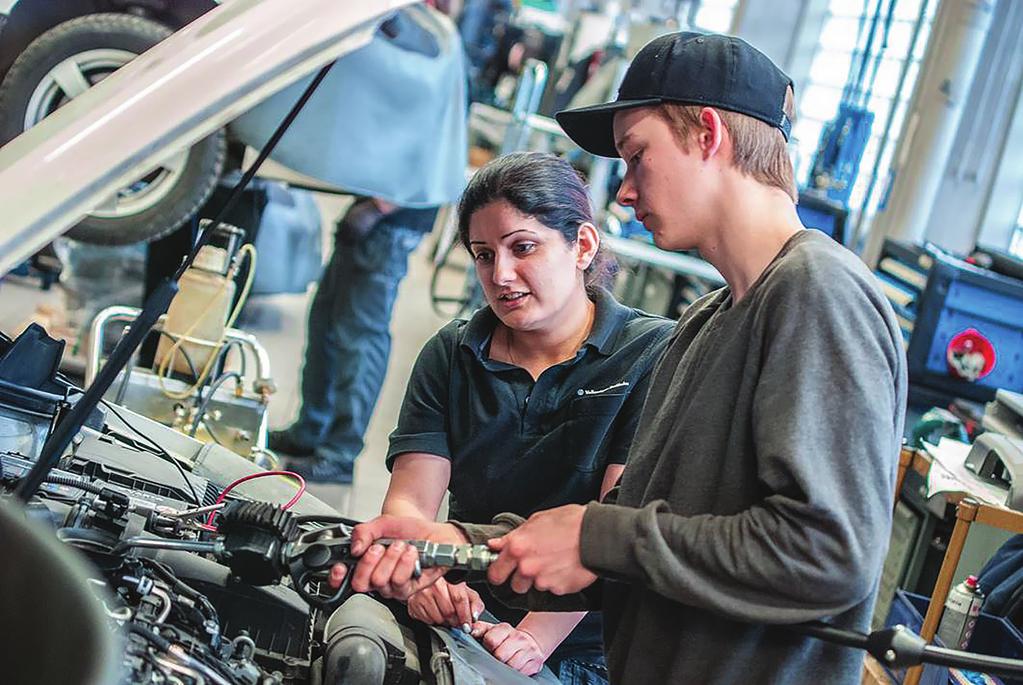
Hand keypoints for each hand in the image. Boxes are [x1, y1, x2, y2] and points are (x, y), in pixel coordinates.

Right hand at [327, 515, 466, 599]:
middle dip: (370, 561)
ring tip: (401, 546)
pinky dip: (406, 563)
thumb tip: (355, 548)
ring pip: (381, 581)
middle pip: (361, 583)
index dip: (338, 577)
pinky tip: (411, 553)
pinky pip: (401, 583)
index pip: (342, 580)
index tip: (341, 566)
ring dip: (392, 558)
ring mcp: (393, 586)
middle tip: (381, 547)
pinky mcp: (410, 589)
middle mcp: (377, 578)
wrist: (433, 532)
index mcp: (365, 564)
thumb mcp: (383, 523)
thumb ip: (364, 531)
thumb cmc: (408, 530)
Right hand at [407, 578, 484, 628]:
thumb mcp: (465, 590)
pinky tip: (434, 611)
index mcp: (450, 578)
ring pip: (438, 618)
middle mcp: (434, 584)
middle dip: (455, 619)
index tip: (467, 625)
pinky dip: (433, 620)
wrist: (424, 582)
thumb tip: (475, 615)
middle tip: (456, 619)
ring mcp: (422, 593)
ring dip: (444, 621)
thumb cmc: (446, 586)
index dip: (465, 615)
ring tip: (444, 612)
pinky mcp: (413, 602)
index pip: (459, 599)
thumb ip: (475, 602)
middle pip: (448, 611)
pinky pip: (427, 620)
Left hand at [471, 621, 545, 675]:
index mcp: (506, 629)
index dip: (488, 646)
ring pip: (511, 666)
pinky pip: (521, 673)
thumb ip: (480, 628)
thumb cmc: (507, 638)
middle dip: (496, 658)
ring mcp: (529, 650)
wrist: (530, 641)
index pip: (491, 640)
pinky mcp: (536, 662)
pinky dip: (516, 672)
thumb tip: (470, 631)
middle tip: (497, 657)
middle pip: (500, 655)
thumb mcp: (493, 630)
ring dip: (506, 666)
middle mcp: (519, 638)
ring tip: (506, 661)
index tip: (489, 648)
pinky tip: (515, 666)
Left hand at [487, 504, 596, 594]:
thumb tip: (496, 544)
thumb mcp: (537, 520)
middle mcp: (527, 567)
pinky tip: (565, 566)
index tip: (502, 570)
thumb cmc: (570, 522)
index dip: (498, 571)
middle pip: (514, 586)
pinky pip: (553, 589)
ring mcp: (543, 581)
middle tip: (531, 567)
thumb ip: (513, 536)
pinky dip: (557, 581)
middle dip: (519, 579)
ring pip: (535, 587)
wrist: (597, 534)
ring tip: (554, 561)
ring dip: (541, 579)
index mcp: (517, 547)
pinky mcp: (559, 589)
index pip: (495, 573)